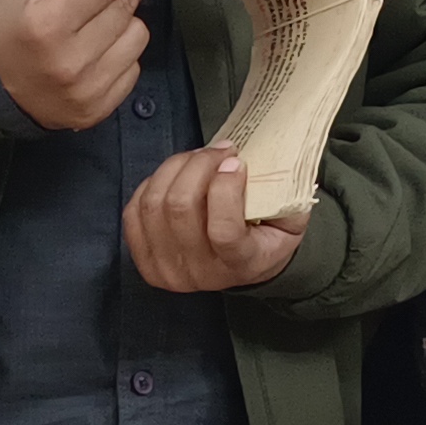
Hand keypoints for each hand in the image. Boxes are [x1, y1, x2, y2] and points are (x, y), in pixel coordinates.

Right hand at [0, 0, 155, 131]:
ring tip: (97, 18)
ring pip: (138, 35)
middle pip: (126, 4)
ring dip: (126, 19)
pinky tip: (96, 48)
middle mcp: (73, 60)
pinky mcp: (99, 110)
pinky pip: (134, 67)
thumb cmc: (7, 23)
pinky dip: (122, 51)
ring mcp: (89, 90)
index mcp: (50, 22)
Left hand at [123, 148, 304, 292]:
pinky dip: (153, 183)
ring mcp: (167, 269)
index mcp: (241, 265)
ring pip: (154, 204)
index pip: (223, 230)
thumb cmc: (268, 234)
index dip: (226, 187)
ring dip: (176, 168)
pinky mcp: (144, 260)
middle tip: (218, 151)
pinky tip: (176, 176)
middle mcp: (199, 273)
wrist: (246, 264)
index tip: (236, 162)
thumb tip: (247, 161)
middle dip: (198, 165)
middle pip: (180, 208)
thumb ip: (283, 194)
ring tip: (198, 159)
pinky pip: (135, 211)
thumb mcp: (290, 218)